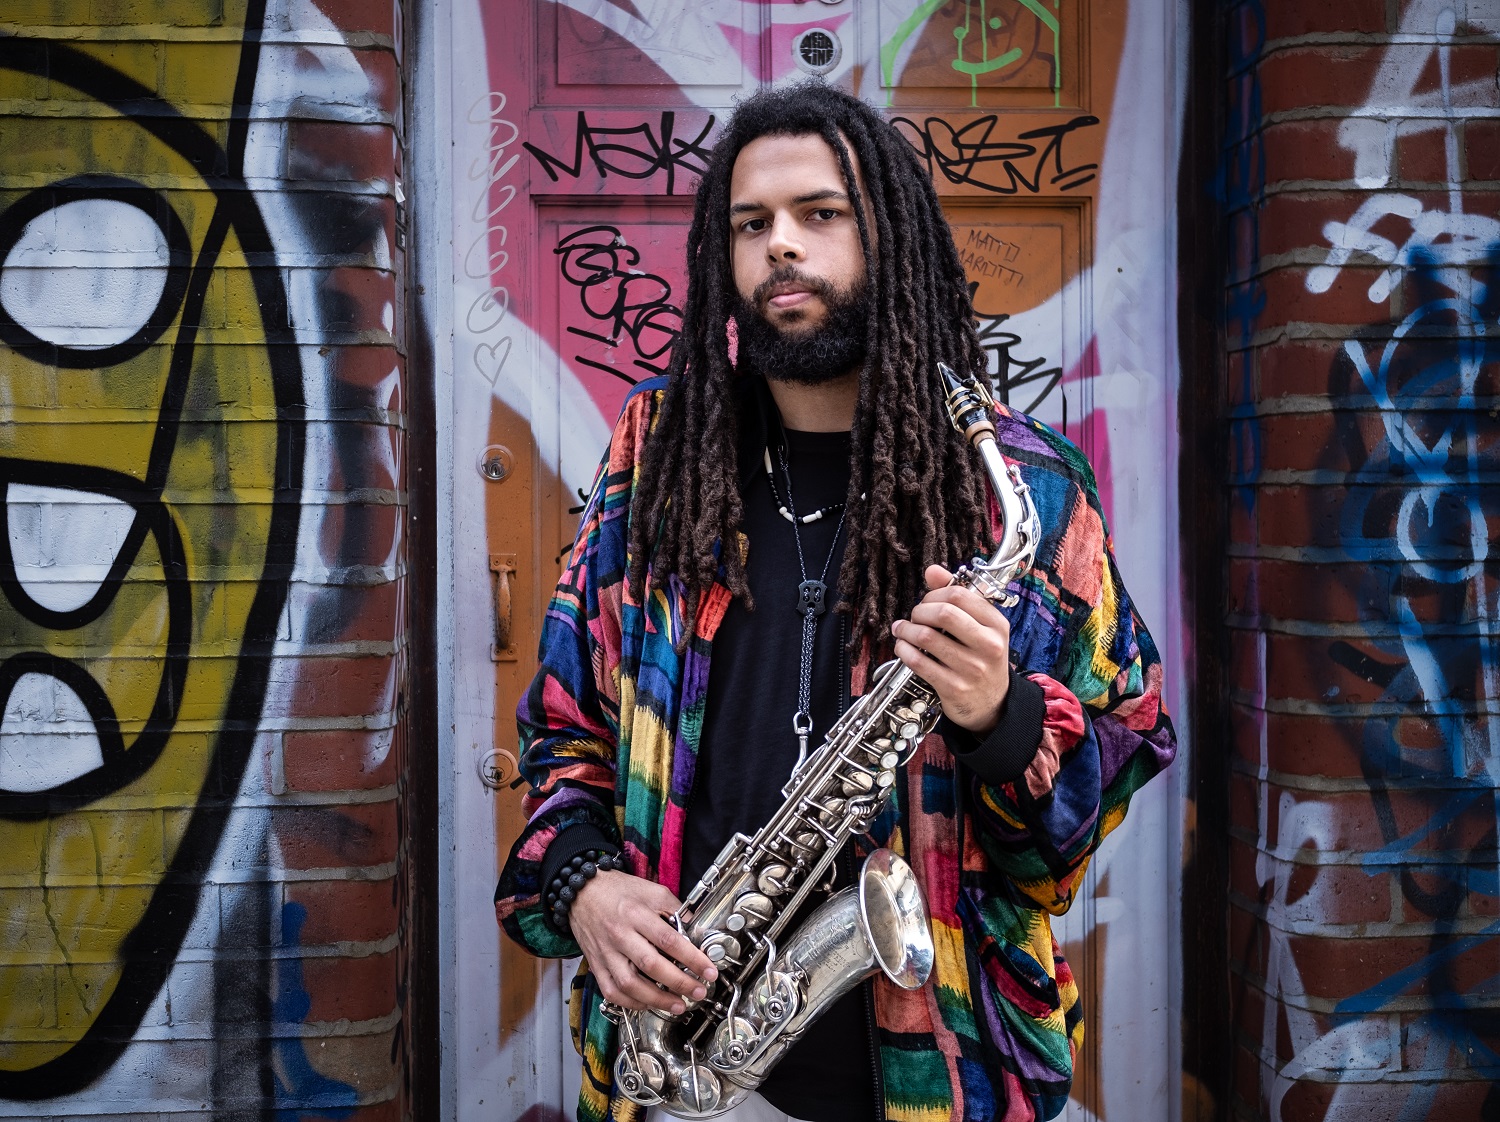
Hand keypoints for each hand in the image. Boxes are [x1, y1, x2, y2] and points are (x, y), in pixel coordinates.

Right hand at [568, 870, 718, 1014]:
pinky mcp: (596, 965)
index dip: (692, 958)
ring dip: (656, 999)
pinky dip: (631, 1002)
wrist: (582, 892)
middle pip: (651, 965)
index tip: (708, 971)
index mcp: (636, 913)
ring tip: (678, 1005)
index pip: (669, 939)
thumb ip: (675, 909)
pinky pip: (611, 991)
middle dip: (679, 983)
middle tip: (698, 991)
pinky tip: (648, 1004)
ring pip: (629, 984)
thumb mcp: (651, 890)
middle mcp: (620, 934)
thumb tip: (695, 930)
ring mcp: (606, 952)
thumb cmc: (618, 890)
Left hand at [891, 564, 1010, 733]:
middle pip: (943, 612)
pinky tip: (903, 647)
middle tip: (915, 615)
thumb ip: (958, 596)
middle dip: (920, 610)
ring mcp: (971, 668)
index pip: (960, 595)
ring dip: (906, 630)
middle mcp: (988, 645)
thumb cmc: (983, 659)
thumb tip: (933, 571)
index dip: (935, 593)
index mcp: (996, 625)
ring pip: (926, 637)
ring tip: (903, 630)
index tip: (928, 600)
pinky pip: (919, 662)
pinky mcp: (953, 687)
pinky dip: (904, 650)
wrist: (992, 703)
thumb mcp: (981, 627)